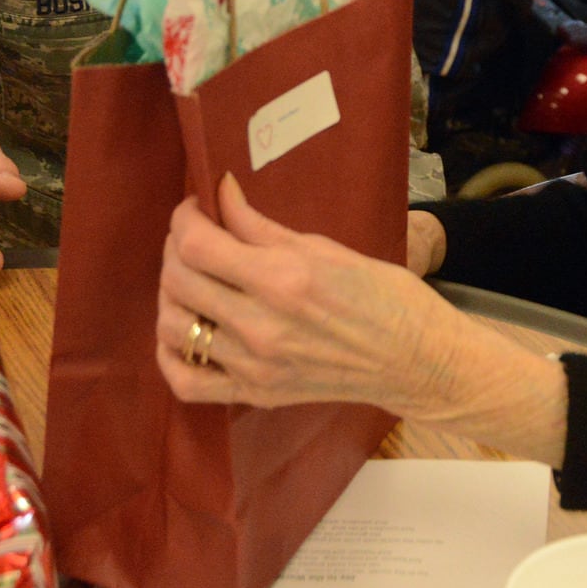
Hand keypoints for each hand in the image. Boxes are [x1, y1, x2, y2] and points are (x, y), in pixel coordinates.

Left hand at [155, 173, 464, 413]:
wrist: (416, 361)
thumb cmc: (384, 295)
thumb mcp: (325, 248)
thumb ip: (262, 227)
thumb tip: (221, 193)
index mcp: (283, 279)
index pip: (197, 246)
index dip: (184, 219)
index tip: (195, 207)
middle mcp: (262, 326)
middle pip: (178, 282)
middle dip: (176, 248)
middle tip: (194, 236)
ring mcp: (255, 367)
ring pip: (172, 328)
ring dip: (170, 295)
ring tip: (191, 278)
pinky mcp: (256, 394)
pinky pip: (187, 382)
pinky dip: (170, 354)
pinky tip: (183, 330)